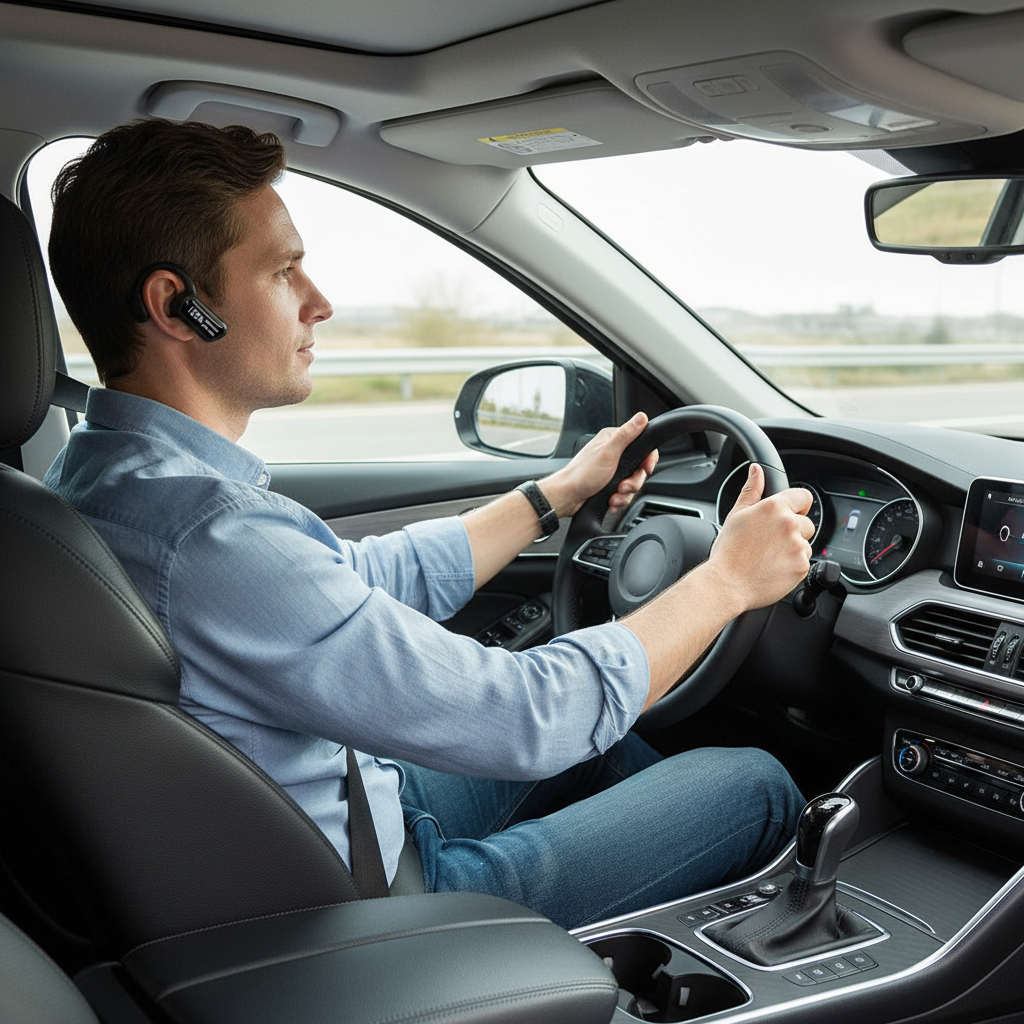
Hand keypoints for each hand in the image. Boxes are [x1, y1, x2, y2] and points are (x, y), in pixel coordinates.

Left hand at [540, 412, 658, 517]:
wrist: (567, 497)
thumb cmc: (582, 475)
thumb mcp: (608, 452)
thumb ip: (626, 435)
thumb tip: (641, 417)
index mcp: (614, 440)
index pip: (642, 445)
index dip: (647, 459)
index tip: (645, 468)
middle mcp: (614, 453)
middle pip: (639, 468)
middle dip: (633, 482)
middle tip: (622, 486)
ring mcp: (612, 470)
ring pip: (632, 483)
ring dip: (625, 494)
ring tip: (614, 496)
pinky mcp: (609, 484)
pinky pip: (624, 493)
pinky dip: (619, 499)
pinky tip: (611, 501)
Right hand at [706, 464, 814, 613]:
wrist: (727, 584)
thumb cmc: (728, 552)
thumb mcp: (736, 515)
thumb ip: (752, 490)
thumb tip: (757, 470)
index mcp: (774, 507)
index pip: (804, 497)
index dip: (796, 507)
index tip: (787, 516)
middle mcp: (789, 524)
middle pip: (806, 523)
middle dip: (793, 531)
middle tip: (769, 542)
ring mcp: (798, 546)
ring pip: (805, 544)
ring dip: (792, 549)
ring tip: (768, 557)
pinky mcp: (802, 566)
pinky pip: (803, 562)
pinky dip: (792, 566)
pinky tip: (773, 568)